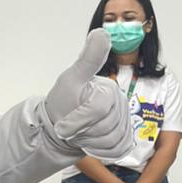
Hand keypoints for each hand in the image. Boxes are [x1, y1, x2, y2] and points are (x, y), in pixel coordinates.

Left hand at [45, 30, 133, 158]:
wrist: (58, 127)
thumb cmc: (62, 103)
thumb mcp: (71, 80)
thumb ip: (88, 60)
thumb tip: (102, 31)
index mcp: (109, 89)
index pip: (98, 110)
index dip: (78, 120)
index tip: (63, 123)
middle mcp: (121, 104)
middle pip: (107, 128)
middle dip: (83, 132)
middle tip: (71, 127)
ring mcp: (124, 122)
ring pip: (112, 141)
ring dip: (90, 142)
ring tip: (79, 133)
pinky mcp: (123, 139)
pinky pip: (117, 150)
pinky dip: (99, 151)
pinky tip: (89, 142)